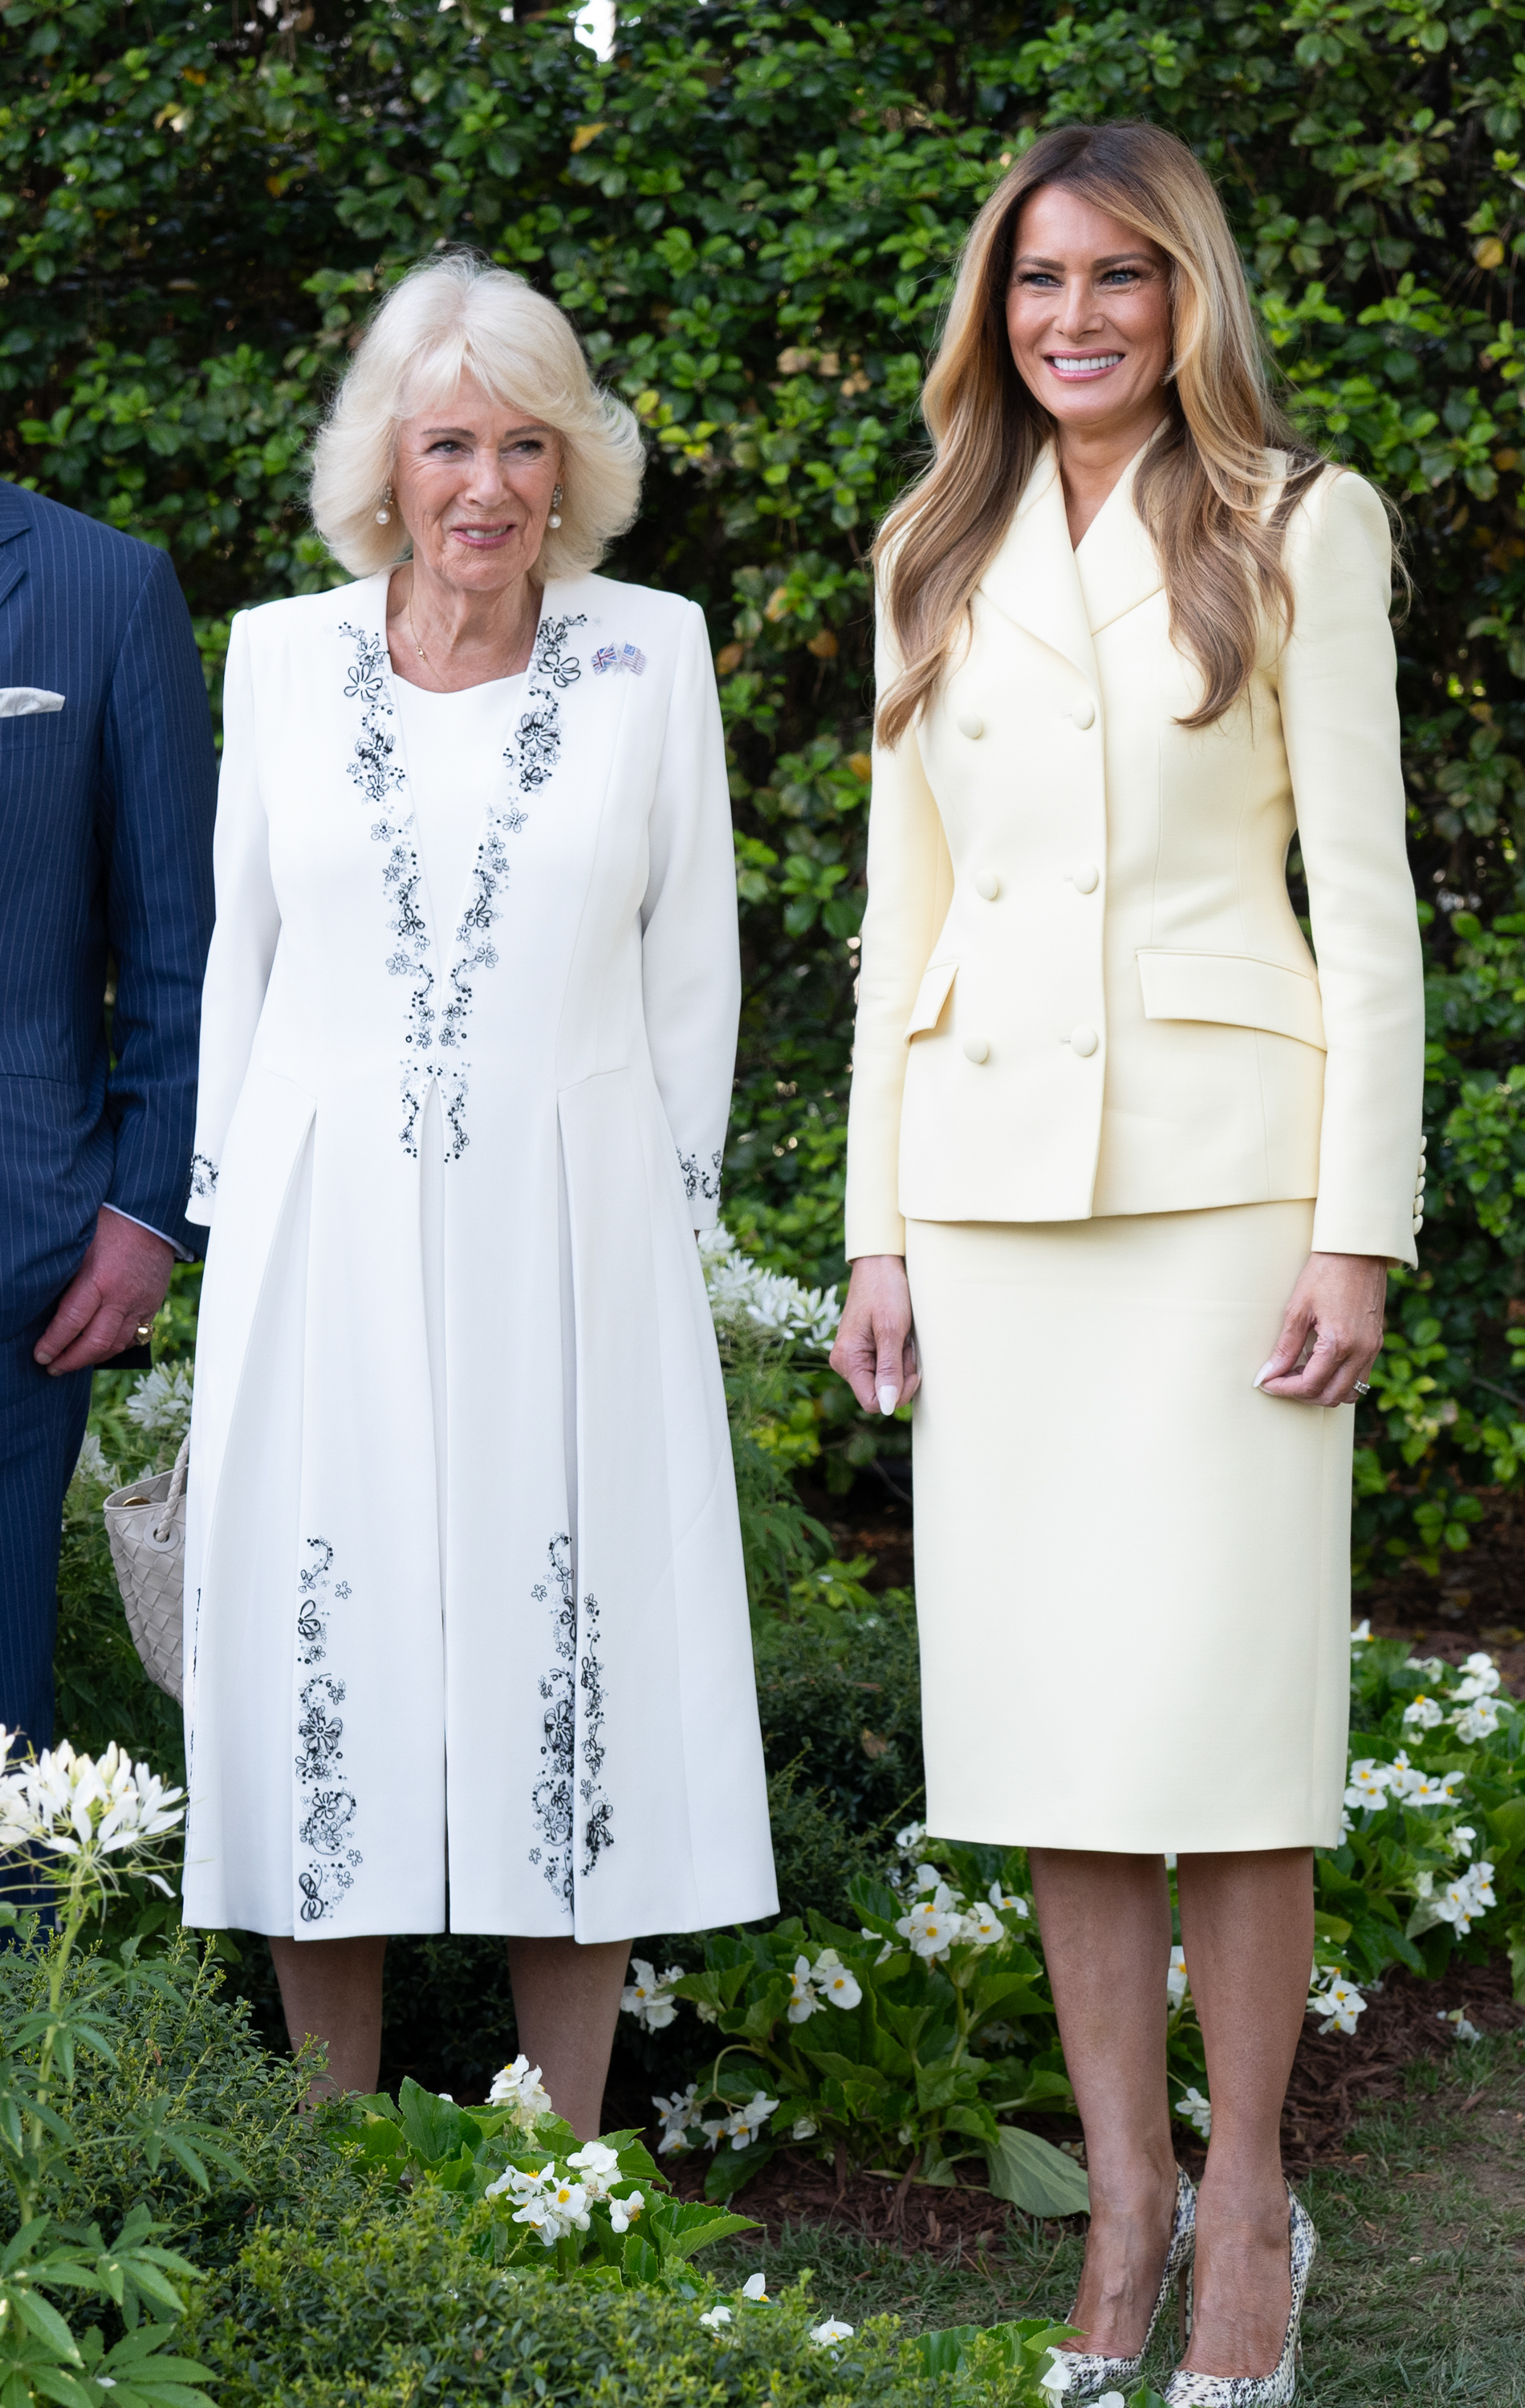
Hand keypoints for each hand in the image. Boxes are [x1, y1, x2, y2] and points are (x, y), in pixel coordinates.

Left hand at [33, 1208, 173, 1376]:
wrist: (154, 1217)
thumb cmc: (112, 1223)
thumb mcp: (80, 1243)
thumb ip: (65, 1272)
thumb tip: (39, 1298)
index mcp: (100, 1280)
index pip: (71, 1323)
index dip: (53, 1344)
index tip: (39, 1355)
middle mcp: (122, 1298)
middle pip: (95, 1343)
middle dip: (70, 1360)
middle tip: (52, 1367)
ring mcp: (140, 1304)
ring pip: (116, 1345)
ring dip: (92, 1359)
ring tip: (74, 1362)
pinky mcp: (152, 1306)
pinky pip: (134, 1337)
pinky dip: (115, 1347)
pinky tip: (101, 1349)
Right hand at [829, 1253, 920, 1414]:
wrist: (879, 1264)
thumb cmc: (885, 1291)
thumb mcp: (891, 1329)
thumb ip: (889, 1369)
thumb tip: (885, 1407)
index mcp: (847, 1360)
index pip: (873, 1402)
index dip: (897, 1393)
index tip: (912, 1369)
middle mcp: (846, 1363)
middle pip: (882, 1392)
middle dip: (901, 1372)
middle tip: (906, 1342)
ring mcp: (854, 1358)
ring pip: (887, 1380)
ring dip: (902, 1362)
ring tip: (903, 1335)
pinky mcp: (864, 1351)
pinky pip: (886, 1367)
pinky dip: (899, 1355)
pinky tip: (901, 1336)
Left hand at [1253, 1251, 1387, 1406]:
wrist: (1357, 1251)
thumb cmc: (1325, 1273)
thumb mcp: (1297, 1309)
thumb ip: (1285, 1347)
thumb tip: (1268, 1374)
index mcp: (1339, 1343)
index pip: (1310, 1384)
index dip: (1284, 1388)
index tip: (1267, 1383)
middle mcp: (1361, 1351)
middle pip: (1331, 1396)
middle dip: (1302, 1394)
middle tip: (1281, 1379)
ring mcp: (1372, 1349)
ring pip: (1349, 1391)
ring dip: (1323, 1390)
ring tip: (1300, 1372)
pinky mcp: (1376, 1343)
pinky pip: (1360, 1376)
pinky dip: (1338, 1380)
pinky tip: (1319, 1363)